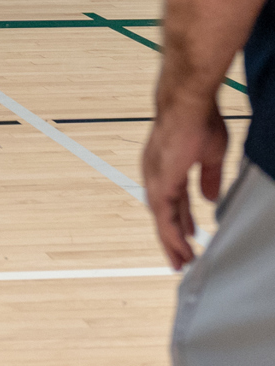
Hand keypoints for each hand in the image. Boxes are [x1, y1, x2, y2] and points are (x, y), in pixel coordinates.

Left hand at [142, 93, 228, 269]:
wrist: (188, 105)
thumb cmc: (199, 121)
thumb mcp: (210, 155)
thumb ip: (208, 178)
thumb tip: (209, 198)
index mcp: (168, 169)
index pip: (174, 202)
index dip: (182, 220)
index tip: (190, 235)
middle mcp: (156, 176)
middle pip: (164, 214)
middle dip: (173, 237)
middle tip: (181, 258)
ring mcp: (155, 179)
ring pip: (162, 219)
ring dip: (171, 241)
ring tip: (182, 260)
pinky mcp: (159, 182)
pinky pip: (163, 215)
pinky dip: (170, 233)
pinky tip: (179, 247)